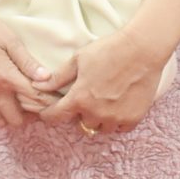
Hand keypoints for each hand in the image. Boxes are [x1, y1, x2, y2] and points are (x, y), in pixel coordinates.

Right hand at [0, 0, 57, 127]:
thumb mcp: (10, 39)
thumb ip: (27, 62)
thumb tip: (47, 78)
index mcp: (6, 76)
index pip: (34, 101)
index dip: (46, 104)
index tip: (52, 101)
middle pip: (17, 119)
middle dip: (29, 115)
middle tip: (34, 104)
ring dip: (10, 116)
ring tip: (16, 104)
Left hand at [39, 28, 168, 137]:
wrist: (142, 50)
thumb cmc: (109, 50)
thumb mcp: (79, 59)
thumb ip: (58, 76)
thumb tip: (37, 85)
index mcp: (79, 98)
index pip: (56, 117)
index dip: (49, 115)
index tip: (49, 112)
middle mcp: (96, 113)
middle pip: (80, 124)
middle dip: (80, 114)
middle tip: (86, 99)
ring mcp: (115, 118)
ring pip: (100, 128)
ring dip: (98, 119)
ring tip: (103, 102)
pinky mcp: (133, 119)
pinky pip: (119, 128)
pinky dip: (116, 120)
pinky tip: (118, 105)